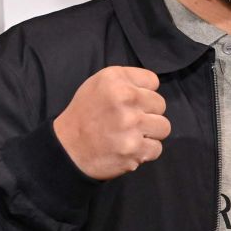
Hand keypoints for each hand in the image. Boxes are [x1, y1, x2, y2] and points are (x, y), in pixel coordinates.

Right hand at [53, 66, 169, 179]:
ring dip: (150, 133)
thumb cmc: (86, 114)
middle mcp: (125, 99)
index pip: (153, 81)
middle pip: (160, 105)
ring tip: (130, 134)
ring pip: (164, 127)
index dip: (143, 92)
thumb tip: (154, 87)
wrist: (67, 149)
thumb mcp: (99, 83)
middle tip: (128, 120)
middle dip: (147, 113)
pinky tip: (129, 148)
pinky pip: (157, 149)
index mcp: (116, 79)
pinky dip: (145, 151)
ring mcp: (131, 125)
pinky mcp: (134, 149)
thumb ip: (128, 80)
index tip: (129, 102)